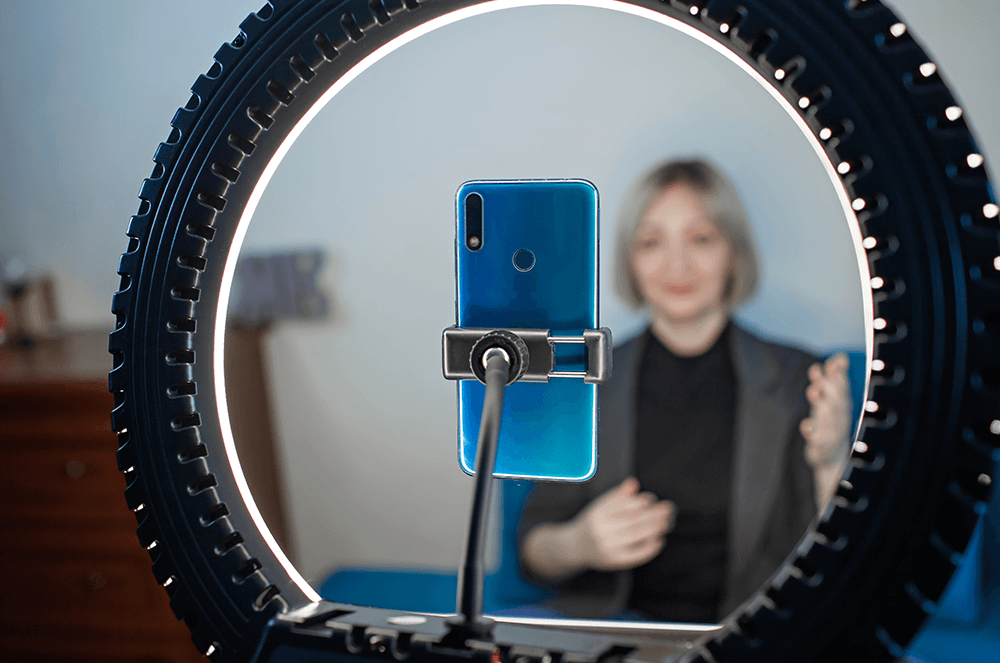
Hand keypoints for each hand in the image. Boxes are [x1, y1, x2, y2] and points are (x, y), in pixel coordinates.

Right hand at [569, 477, 675, 571]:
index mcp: (599, 513)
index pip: (626, 505)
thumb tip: (634, 483)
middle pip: (635, 519)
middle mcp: (602, 529)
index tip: (653, 500)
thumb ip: (618, 495)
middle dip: (656, 513)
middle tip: (670, 508)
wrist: (574, 547)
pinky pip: (636, 554)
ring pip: (638, 535)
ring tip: (668, 522)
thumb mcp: (599, 506)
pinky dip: (650, 548)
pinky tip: (660, 540)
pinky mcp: (614, 561)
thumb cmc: (592, 523)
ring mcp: (608, 546)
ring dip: (657, 528)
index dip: (643, 501)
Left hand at [800, 353, 851, 468]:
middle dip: (831, 386)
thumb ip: (832, 378)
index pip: (843, 386)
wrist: (834, 458)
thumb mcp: (833, 400)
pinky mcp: (820, 446)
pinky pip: (817, 439)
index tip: (836, 360)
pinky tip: (806, 425)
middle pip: (838, 399)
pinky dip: (811, 431)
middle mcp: (839, 417)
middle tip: (821, 376)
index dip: (839, 372)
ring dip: (822, 403)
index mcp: (842, 405)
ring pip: (829, 417)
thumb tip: (840, 357)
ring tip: (814, 391)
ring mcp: (830, 432)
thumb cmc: (831, 423)